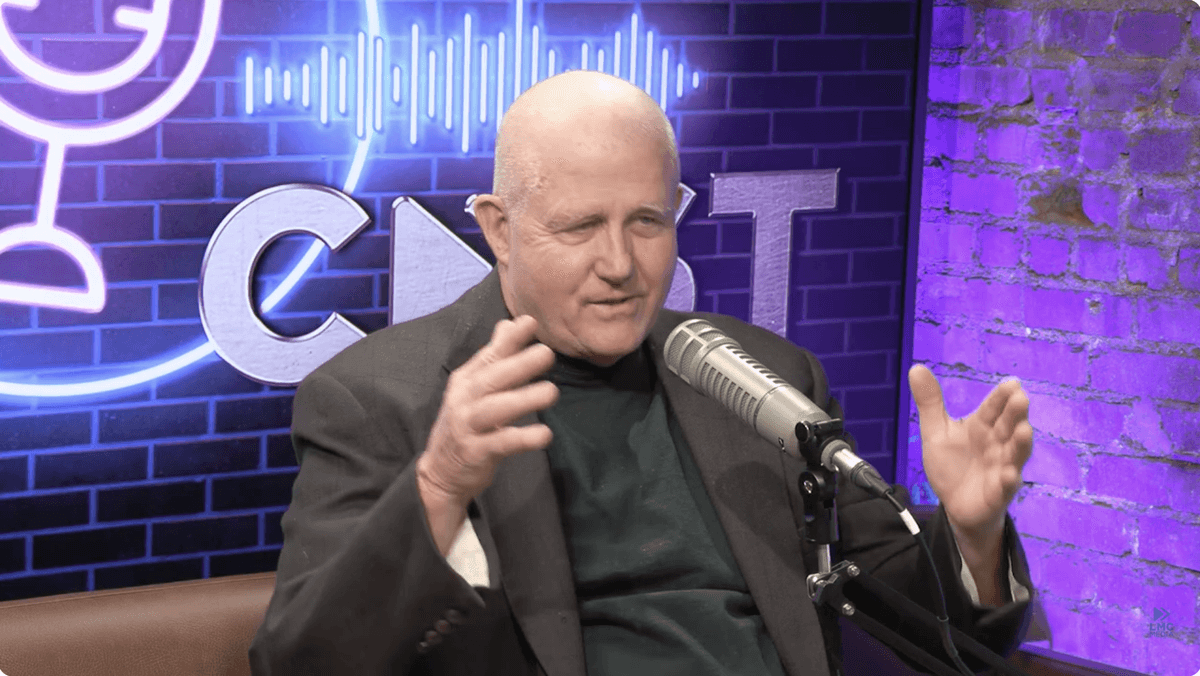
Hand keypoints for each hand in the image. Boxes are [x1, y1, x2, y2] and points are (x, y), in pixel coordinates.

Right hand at [416, 315, 558, 553]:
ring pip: (496, 408)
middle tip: (547, 353)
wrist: (440, 471)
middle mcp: (464, 398)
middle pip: (491, 378)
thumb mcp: (474, 388)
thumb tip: (509, 323)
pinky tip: (545, 435)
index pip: (489, 355)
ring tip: (552, 392)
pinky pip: (502, 443)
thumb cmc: (466, 423)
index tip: (530, 322)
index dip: (509, 339)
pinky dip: (523, 438)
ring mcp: (468, 426)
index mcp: (466, 379)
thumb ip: (493, 357)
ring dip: (524, 399)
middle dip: (519, 364)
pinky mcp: (476, 452)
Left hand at [909, 364, 1032, 537]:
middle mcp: (997, 444)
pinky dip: (1009, 479)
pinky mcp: (1000, 492)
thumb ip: (930, 402)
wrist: (955, 505)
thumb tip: (916, 367)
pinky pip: (1007, 485)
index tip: (1012, 383)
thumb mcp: (936, 432)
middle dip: (1016, 413)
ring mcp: (1002, 467)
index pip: (993, 408)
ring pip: (1015, 453)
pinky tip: (1009, 474)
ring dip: (1020, 443)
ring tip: (1023, 430)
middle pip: (1008, 426)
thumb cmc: (952, 465)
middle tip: (1021, 398)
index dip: (1001, 396)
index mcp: (982, 426)